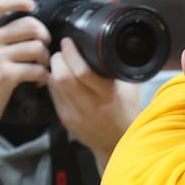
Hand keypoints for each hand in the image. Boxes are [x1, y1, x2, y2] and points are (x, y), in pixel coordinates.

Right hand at [0, 0, 53, 159]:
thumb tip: (24, 21)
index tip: (32, 6)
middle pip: (28, 25)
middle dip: (43, 35)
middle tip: (44, 46)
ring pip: (36, 47)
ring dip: (45, 58)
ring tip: (42, 66)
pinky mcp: (5, 76)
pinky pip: (36, 69)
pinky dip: (43, 75)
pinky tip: (38, 81)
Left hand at [49, 37, 141, 167]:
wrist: (118, 142)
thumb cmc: (127, 111)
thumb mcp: (131, 88)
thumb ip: (120, 68)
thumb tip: (113, 46)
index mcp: (107, 95)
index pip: (82, 71)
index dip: (71, 53)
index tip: (69, 42)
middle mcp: (89, 105)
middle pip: (62, 76)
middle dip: (58, 58)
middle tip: (62, 51)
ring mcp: (74, 114)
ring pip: (53, 84)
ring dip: (54, 69)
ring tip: (61, 62)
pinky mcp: (65, 119)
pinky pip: (53, 95)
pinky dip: (54, 82)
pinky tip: (60, 78)